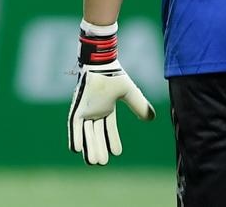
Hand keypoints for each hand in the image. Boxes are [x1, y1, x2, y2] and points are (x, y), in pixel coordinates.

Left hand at [68, 23, 155, 165]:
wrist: (100, 64)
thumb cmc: (113, 74)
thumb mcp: (130, 93)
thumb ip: (139, 105)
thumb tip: (151, 119)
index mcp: (106, 107)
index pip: (109, 127)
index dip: (113, 139)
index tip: (117, 152)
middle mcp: (95, 110)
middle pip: (97, 133)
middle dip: (99, 147)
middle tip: (102, 163)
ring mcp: (86, 109)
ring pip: (87, 132)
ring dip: (89, 146)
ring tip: (93, 162)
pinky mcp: (78, 108)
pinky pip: (74, 125)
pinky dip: (75, 136)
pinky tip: (76, 149)